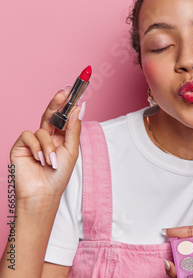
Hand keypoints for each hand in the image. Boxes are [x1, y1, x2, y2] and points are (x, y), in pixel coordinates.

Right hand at [10, 88, 84, 203]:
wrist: (42, 193)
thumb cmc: (59, 175)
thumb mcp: (71, 150)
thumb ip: (73, 129)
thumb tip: (78, 108)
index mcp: (61, 138)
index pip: (63, 118)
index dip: (67, 105)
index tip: (74, 91)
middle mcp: (47, 137)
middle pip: (50, 115)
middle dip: (56, 104)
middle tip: (63, 92)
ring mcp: (33, 141)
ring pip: (42, 129)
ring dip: (48, 145)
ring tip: (51, 160)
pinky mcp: (20, 146)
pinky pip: (28, 136)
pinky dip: (36, 147)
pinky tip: (39, 159)